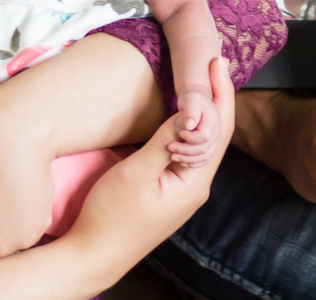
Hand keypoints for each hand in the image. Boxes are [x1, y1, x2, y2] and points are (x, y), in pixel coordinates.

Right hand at [73, 58, 234, 264]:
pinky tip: (183, 114)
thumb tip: (190, 109)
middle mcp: (196, 185)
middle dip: (217, 96)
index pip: (220, 128)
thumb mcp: (137, 172)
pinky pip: (188, 151)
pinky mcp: (169, 190)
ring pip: (203, 142)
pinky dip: (190, 127)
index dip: (221, 92)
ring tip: (203, 79)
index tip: (217, 60)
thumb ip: (165, 140)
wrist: (93, 256)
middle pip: (216, 133)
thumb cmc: (111, 216)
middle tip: (213, 61)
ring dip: (205, 110)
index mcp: (195, 181)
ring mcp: (183, 190)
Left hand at [168, 85, 221, 167]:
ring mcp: (215, 140)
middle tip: (169, 147)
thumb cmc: (191, 97)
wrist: (197, 99)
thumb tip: (189, 125)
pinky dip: (193, 163)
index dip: (191, 138)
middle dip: (185, 150)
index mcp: (213, 121)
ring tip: (172, 155)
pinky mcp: (210, 146)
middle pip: (204, 149)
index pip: (204, 137)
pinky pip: (204, 159)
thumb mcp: (190, 98)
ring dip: (187, 159)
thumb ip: (191, 110)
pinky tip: (181, 161)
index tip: (178, 133)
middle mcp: (217, 132)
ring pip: (204, 157)